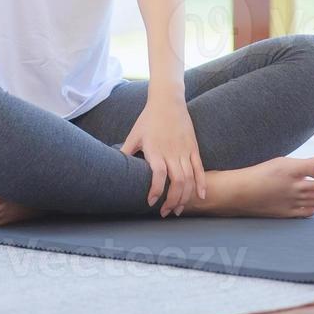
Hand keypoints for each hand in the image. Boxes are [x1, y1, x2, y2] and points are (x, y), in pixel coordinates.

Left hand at [119, 96, 206, 216]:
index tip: (151, 202)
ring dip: (185, 197)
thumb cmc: (148, 118)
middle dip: (172, 201)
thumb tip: (112, 165)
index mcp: (155, 150)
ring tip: (178, 209)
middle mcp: (172, 152)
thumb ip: (125, 151)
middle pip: (177, 182)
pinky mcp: (193, 148)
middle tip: (165, 212)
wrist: (168, 101)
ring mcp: (184, 151)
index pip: (158, 175)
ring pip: (189, 179)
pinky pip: (199, 169)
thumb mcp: (134, 135)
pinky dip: (201, 184)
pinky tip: (200, 196)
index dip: (155, 190)